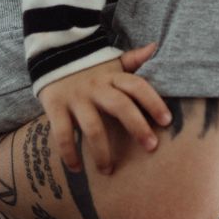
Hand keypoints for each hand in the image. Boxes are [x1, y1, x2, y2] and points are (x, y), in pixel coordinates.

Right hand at [38, 45, 172, 175]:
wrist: (51, 54)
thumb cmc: (90, 67)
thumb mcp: (112, 61)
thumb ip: (133, 59)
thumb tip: (154, 47)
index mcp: (113, 76)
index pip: (137, 86)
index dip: (153, 101)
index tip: (167, 121)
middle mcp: (96, 87)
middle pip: (120, 105)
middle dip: (137, 126)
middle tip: (151, 147)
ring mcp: (76, 98)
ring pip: (92, 126)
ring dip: (101, 151)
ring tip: (109, 171)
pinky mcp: (56, 107)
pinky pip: (62, 133)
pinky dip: (68, 153)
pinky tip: (76, 169)